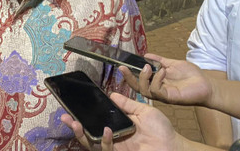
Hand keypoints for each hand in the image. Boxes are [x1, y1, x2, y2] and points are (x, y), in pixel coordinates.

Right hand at [60, 92, 178, 150]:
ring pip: (92, 145)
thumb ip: (127, 104)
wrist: (174, 146)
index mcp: (118, 126)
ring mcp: (117, 148)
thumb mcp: (143, 111)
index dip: (84, 115)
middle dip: (74, 127)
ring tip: (76, 123)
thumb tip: (111, 94)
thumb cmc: (162, 130)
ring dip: (82, 135)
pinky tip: (106, 130)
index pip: (96, 121)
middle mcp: (114, 138)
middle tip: (65, 117)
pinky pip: (107, 149)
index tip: (72, 106)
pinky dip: (104, 141)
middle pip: (89, 134)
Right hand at [120, 54, 212, 105]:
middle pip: (137, 88)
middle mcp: (157, 90)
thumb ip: (159, 60)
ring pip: (145, 91)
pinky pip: (157, 91)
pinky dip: (157, 80)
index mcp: (157, 82)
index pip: (139, 81)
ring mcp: (163, 95)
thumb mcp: (172, 64)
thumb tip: (145, 55)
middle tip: (124, 68)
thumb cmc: (191, 76)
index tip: (122, 65)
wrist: (206, 84)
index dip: (129, 75)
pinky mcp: (170, 97)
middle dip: (128, 78)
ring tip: (150, 67)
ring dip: (144, 78)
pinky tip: (163, 72)